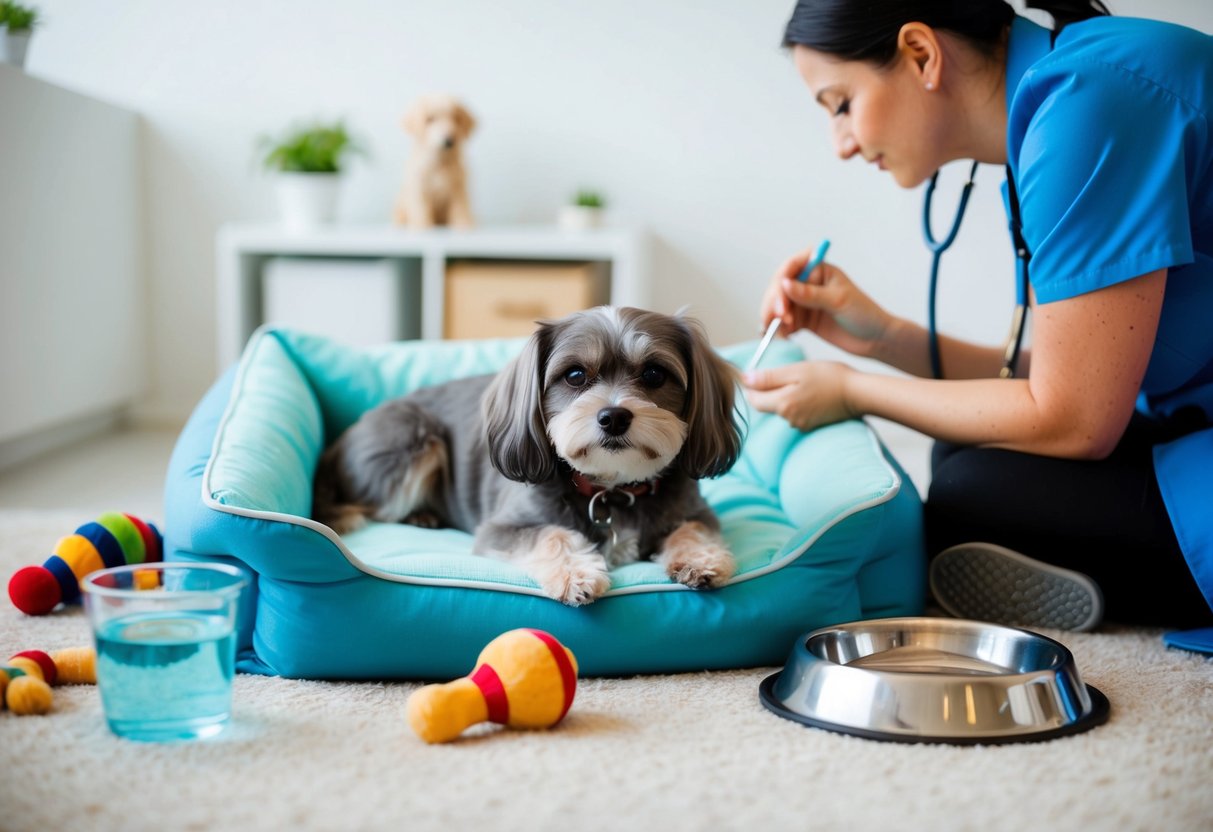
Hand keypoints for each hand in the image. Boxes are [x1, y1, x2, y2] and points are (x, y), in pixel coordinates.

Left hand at [742, 361, 856, 431]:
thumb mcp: (797, 370)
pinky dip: (796, 402)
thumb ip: (769, 377)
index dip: (753, 386)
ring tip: (802, 382)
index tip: (762, 374)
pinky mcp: (809, 425)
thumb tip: (745, 379)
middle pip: (766, 405)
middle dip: (769, 390)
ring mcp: (799, 424)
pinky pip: (793, 413)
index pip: (753, 399)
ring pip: (780, 408)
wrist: (857, 393)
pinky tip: (810, 393)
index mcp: (783, 404)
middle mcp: (788, 419)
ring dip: (784, 396)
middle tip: (786, 375)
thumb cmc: (829, 377)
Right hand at [759, 250, 893, 358]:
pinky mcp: (803, 319)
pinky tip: (784, 336)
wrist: (874, 339)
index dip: (782, 281)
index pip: (792, 267)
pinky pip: (784, 322)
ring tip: (782, 331)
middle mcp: (808, 283)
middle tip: (780, 318)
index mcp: (819, 269)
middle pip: (780, 287)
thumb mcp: (838, 301)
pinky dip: (781, 329)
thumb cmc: (864, 314)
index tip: (782, 298)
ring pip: (779, 305)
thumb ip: (810, 294)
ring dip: (775, 317)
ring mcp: (804, 302)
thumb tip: (784, 284)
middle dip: (776, 303)